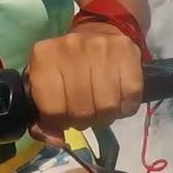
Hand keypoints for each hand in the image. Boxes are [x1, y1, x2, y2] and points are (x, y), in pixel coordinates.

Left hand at [26, 24, 142, 146]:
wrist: (98, 32)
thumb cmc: (67, 67)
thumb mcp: (46, 87)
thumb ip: (43, 119)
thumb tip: (57, 141)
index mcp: (43, 56)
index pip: (51, 109)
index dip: (59, 122)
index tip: (64, 117)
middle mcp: (70, 47)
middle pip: (80, 110)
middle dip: (83, 121)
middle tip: (85, 113)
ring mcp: (100, 47)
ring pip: (106, 106)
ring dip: (105, 116)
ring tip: (101, 107)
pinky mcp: (126, 52)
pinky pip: (130, 96)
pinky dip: (125, 106)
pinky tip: (118, 98)